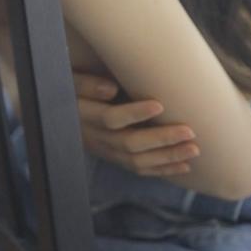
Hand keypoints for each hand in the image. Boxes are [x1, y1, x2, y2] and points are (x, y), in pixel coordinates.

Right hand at [72, 71, 199, 176]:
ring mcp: (105, 151)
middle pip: (129, 144)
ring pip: (136, 161)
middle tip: (189, 131)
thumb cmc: (70, 88)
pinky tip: (184, 166)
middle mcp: (95, 137)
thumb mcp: (70, 80)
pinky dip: (162, 170)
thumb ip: (87, 84)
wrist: (56, 113)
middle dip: (161, 139)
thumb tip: (110, 89)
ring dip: (167, 158)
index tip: (160, 105)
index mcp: (84, 115)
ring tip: (193, 150)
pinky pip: (138, 169)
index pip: (110, 118)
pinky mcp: (113, 158)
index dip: (134, 114)